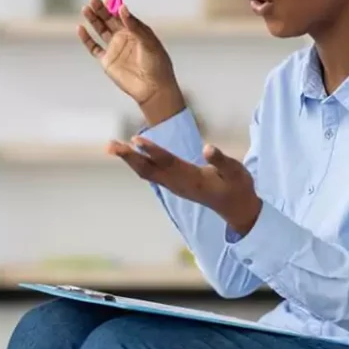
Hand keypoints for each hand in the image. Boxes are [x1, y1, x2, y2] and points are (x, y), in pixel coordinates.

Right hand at [78, 0, 184, 125]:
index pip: (122, 15)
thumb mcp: (148, 42)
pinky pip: (94, 48)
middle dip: (100, 9)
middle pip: (109, 20)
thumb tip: (122, 9)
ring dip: (93, 19)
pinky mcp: (107, 61)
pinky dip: (86, 39)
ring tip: (85, 8)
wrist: (153, 88)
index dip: (114, 6)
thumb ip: (134, 26)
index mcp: (136, 30)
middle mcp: (124, 37)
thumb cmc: (157, 65)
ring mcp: (115, 48)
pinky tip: (81, 28)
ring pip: (100, 30)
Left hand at [109, 136, 262, 234]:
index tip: (135, 140)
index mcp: (192, 178)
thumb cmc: (238, 187)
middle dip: (129, 157)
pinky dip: (137, 163)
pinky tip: (129, 154)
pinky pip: (150, 174)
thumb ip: (222, 160)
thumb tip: (208, 148)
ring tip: (112, 146)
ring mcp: (174, 186)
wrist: (236, 208)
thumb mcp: (236, 172)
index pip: (168, 162)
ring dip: (129, 160)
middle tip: (111, 145)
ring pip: (146, 173)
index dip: (152, 150)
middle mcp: (178, 184)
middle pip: (149, 170)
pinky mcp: (173, 186)